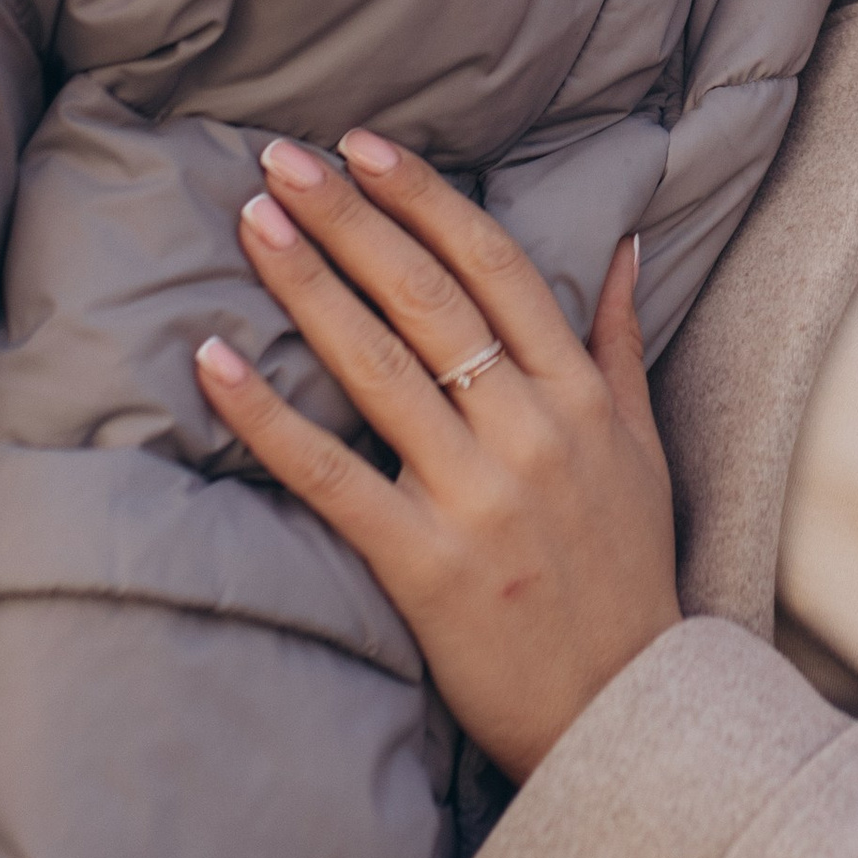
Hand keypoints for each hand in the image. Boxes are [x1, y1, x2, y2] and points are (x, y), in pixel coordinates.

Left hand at [195, 136, 678, 782]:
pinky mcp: (423, 564)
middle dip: (351, 218)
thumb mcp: (644, 449)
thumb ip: (621, 343)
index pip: (497, 266)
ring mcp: (476, 496)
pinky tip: (213, 363)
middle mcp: (529, 430)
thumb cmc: (627, 575)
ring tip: (253, 222)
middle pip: (427, 297)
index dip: (425, 199)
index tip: (366, 146)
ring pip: (377, 366)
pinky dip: (267, 416)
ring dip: (308, 285)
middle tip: (284, 158)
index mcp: (578, 396)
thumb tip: (623, 244)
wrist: (624, 712)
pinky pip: (330, 475)